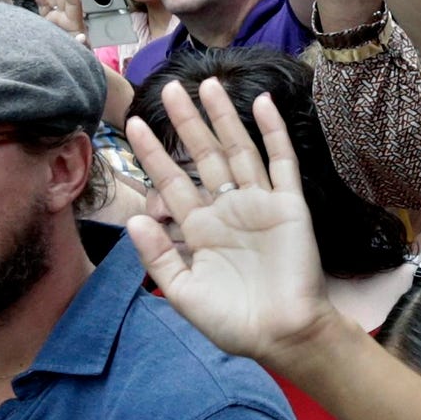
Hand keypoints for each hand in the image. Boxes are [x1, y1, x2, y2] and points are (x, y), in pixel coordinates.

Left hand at [122, 78, 337, 367]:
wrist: (282, 335)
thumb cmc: (233, 322)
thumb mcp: (182, 293)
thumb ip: (157, 256)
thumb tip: (133, 217)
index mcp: (200, 230)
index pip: (171, 181)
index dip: (153, 153)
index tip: (132, 124)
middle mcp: (227, 210)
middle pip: (203, 156)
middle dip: (186, 122)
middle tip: (170, 88)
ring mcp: (259, 204)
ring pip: (238, 149)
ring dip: (223, 117)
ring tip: (208, 84)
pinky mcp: (288, 205)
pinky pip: (280, 161)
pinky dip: (272, 132)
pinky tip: (261, 103)